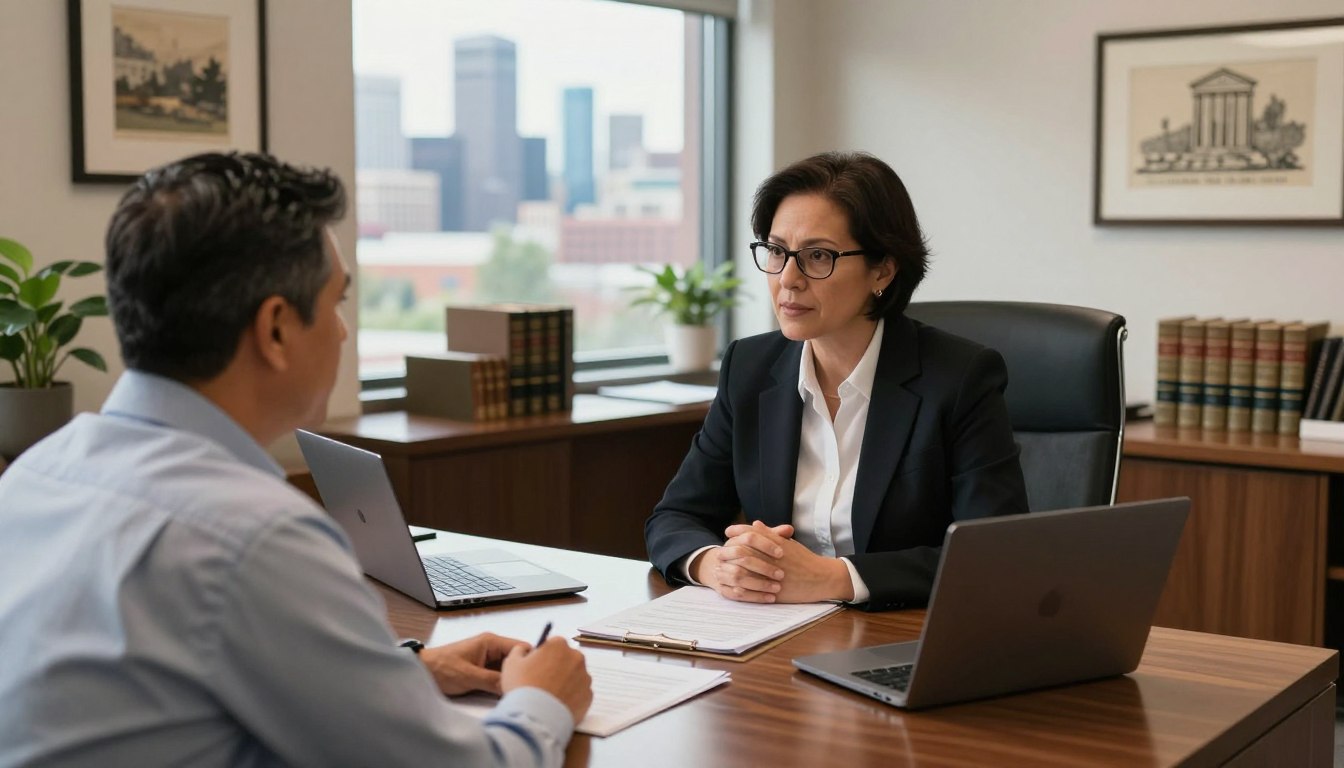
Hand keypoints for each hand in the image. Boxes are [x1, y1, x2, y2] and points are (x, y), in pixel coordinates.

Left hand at [420, 632, 527, 695]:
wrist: (420, 672)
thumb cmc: (440, 668)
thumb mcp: (469, 676)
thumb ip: (493, 681)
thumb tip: (514, 687)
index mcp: (490, 642)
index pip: (521, 647)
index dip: (529, 661)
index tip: (534, 677)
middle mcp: (492, 648)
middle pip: (516, 660)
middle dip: (520, 673)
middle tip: (526, 689)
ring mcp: (487, 660)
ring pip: (508, 670)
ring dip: (510, 680)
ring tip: (517, 693)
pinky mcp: (482, 671)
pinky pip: (499, 677)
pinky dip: (502, 685)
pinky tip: (505, 694)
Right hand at [501, 637, 592, 723]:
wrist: (536, 717)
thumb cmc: (522, 687)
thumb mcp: (512, 663)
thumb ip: (520, 650)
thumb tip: (525, 650)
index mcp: (559, 645)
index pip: (552, 645)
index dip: (542, 656)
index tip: (535, 668)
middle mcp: (576, 657)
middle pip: (566, 659)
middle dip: (556, 668)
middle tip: (541, 683)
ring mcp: (585, 677)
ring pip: (574, 677)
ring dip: (564, 682)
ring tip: (549, 696)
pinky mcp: (588, 696)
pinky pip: (579, 694)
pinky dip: (571, 698)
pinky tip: (557, 704)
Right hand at [689, 521, 794, 602]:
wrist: (728, 568)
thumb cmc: (752, 554)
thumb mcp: (762, 543)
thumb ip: (775, 535)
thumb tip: (789, 529)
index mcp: (734, 540)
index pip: (749, 537)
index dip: (766, 544)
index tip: (781, 553)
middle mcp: (724, 554)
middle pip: (741, 556)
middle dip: (763, 566)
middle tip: (781, 574)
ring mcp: (721, 571)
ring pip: (738, 577)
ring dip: (759, 583)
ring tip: (777, 588)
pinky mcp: (723, 588)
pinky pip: (736, 594)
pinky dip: (755, 596)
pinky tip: (770, 598)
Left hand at [721, 521, 853, 603]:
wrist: (821, 578)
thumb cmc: (805, 559)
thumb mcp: (789, 543)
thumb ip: (771, 534)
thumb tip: (755, 524)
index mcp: (776, 544)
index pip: (752, 534)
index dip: (738, 531)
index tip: (728, 531)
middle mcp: (773, 558)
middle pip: (744, 550)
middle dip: (730, 549)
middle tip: (720, 550)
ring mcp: (772, 574)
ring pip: (745, 570)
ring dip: (731, 568)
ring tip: (721, 566)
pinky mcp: (774, 590)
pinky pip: (753, 588)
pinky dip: (741, 585)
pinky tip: (733, 583)